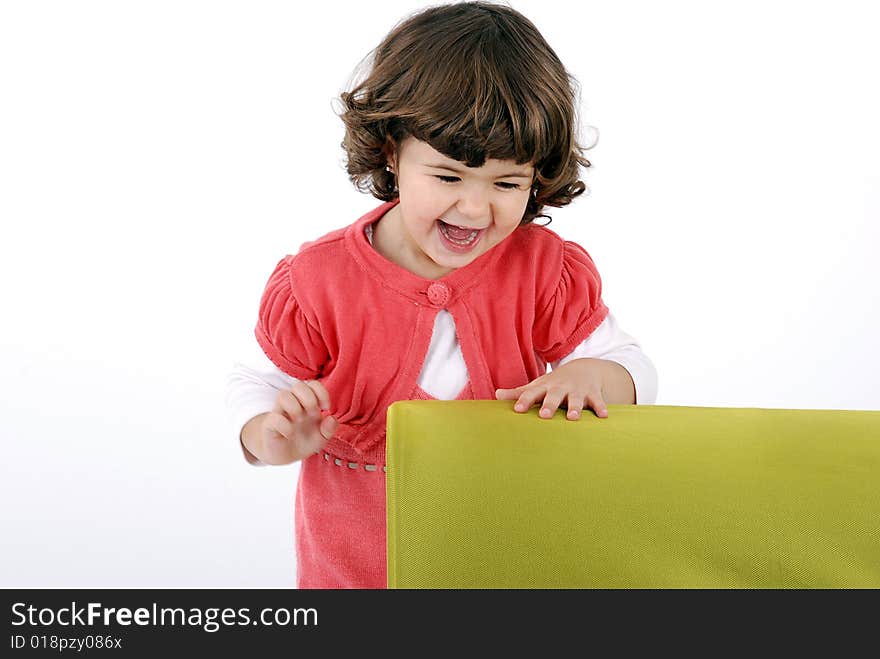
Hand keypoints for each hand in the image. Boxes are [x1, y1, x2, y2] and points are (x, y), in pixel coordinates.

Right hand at [260, 379, 337, 463]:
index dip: (321, 392)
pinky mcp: (270, 425)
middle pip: (298, 385)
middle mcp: (293, 404)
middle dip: (309, 399)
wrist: (285, 456)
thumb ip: (329, 429)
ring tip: (299, 422)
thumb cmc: (303, 441)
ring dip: (295, 408)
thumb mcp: (321, 438)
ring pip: (283, 395)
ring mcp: (280, 413)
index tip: (325, 408)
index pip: (313, 385)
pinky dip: (285, 425)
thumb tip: (332, 418)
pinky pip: (274, 418)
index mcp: (307, 403)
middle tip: (312, 415)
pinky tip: (290, 434)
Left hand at [495, 358, 609, 420]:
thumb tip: (496, 395)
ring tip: (573, 418)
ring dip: (574, 407)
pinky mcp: (593, 393)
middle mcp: (560, 387)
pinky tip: (604, 416)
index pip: (532, 393)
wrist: (583, 369)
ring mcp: (577, 389)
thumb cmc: (554, 384)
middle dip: (549, 405)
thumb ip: (519, 393)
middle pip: (554, 396)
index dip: (524, 401)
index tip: (517, 410)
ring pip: (576, 399)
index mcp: (545, 387)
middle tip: (544, 416)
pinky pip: (598, 401)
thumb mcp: (538, 386)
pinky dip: (601, 407)